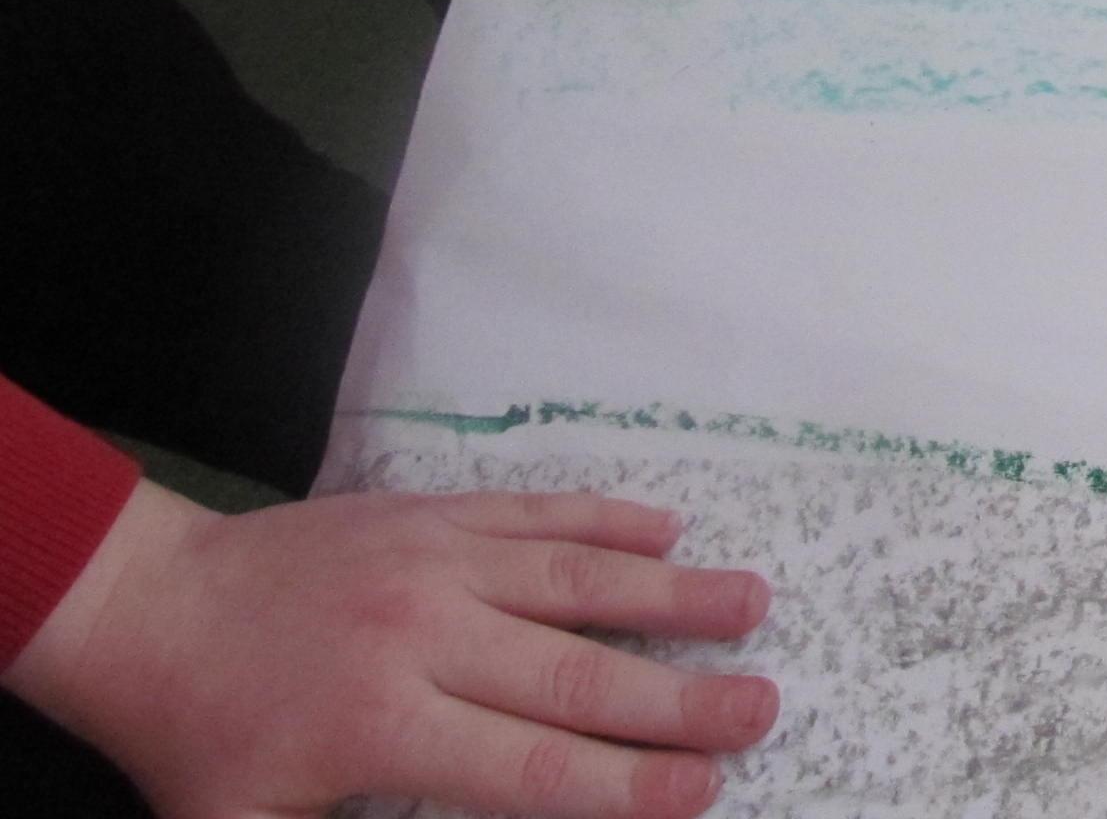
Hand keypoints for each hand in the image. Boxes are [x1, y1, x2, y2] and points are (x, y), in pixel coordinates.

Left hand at [4, 480, 777, 818]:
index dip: (621, 785)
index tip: (699, 792)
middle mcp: (423, 636)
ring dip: (670, 593)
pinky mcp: (430, 512)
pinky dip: (605, 518)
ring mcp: (434, 560)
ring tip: (752, 602)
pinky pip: (534, 512)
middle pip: (573, 675)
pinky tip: (667, 528)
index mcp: (382, 725)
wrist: (147, 605)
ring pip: (574, 579)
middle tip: (763, 706)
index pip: (528, 766)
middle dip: (678, 698)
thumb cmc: (200, 738)